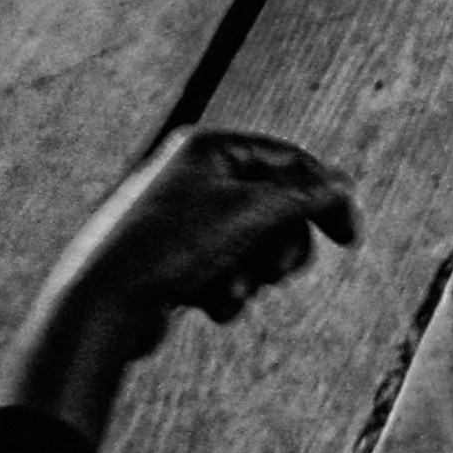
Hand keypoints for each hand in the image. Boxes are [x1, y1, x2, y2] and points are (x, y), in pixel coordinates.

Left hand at [6, 127, 359, 438]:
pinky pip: (226, 272)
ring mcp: (185, 220)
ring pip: (253, 245)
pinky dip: (226, 291)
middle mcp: (197, 176)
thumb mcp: (249, 211)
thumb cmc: (170, 246)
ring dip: (251, 275)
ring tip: (229, 291)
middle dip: (281, 245)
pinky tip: (206, 304)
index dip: (324, 197)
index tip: (349, 239)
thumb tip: (343, 185)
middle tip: (277, 272)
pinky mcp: (176, 261)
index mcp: (211, 147)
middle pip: (276, 207)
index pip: (289, 160)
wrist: (103, 304)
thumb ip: (305, 195)